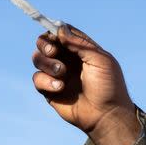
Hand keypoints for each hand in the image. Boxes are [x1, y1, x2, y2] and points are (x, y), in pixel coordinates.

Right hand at [31, 24, 140, 144]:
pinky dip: (45, 81)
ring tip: (62, 74)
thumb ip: (79, 43)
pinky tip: (59, 88)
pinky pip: (37, 79)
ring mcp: (57, 74)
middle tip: (53, 52)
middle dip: (45, 44)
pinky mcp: (49, 90)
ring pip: (37, 59)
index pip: (61, 32)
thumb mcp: (100, 59)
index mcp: (80, 49)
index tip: (55, 36)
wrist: (106, 115)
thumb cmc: (108, 86)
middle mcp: (66, 59)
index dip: (54, 31)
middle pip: (44, 42)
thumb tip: (59, 29)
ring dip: (47, 63)